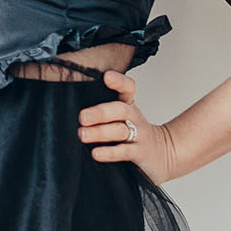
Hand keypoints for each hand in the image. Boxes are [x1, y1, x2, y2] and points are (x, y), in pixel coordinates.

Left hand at [78, 69, 182, 185]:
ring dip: (100, 132)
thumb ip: (101, 111)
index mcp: (128, 105)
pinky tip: (96, 153)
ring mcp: (138, 135)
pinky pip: (124, 152)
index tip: (107, 76)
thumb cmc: (134, 134)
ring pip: (120, 130)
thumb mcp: (121, 118)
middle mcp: (134, 117)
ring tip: (83, 135)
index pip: (127, 88)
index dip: (119, 81)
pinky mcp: (140, 153)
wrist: (163, 154)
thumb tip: (67, 106)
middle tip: (82, 117)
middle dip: (101, 112)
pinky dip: (110, 153)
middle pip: (120, 109)